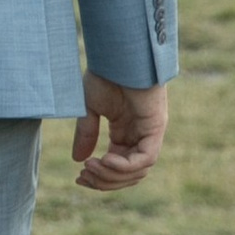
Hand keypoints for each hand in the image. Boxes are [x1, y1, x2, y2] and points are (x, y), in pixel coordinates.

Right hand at [73, 72, 167, 190]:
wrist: (118, 53)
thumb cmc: (105, 74)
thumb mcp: (89, 108)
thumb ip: (86, 133)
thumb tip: (78, 160)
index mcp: (125, 132)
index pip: (117, 167)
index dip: (99, 177)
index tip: (78, 177)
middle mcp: (140, 135)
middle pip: (128, 175)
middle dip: (104, 181)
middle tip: (83, 176)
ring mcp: (150, 132)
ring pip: (138, 172)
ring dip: (112, 174)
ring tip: (91, 166)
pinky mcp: (156, 127)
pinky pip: (145, 158)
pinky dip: (125, 165)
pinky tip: (105, 159)